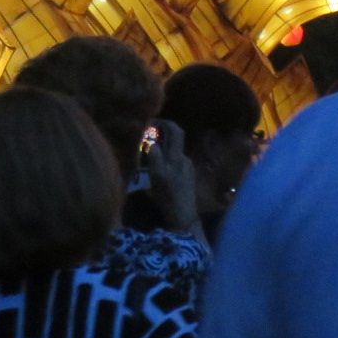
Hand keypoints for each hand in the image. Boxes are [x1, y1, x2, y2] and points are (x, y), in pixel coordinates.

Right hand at [143, 118, 201, 235]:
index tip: (153, 121)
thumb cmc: (169, 196)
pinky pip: (176, 163)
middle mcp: (185, 159)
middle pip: (176, 140)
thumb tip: (152, 142)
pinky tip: (158, 168)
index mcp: (177, 157)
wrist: (184, 217)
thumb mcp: (157, 177)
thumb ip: (155, 157)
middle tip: (149, 135)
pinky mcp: (188, 177)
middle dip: (164, 134)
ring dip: (164, 149)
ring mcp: (188, 168)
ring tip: (149, 153)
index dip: (165, 123)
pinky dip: (167, 160)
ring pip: (174, 152)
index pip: (176, 131)